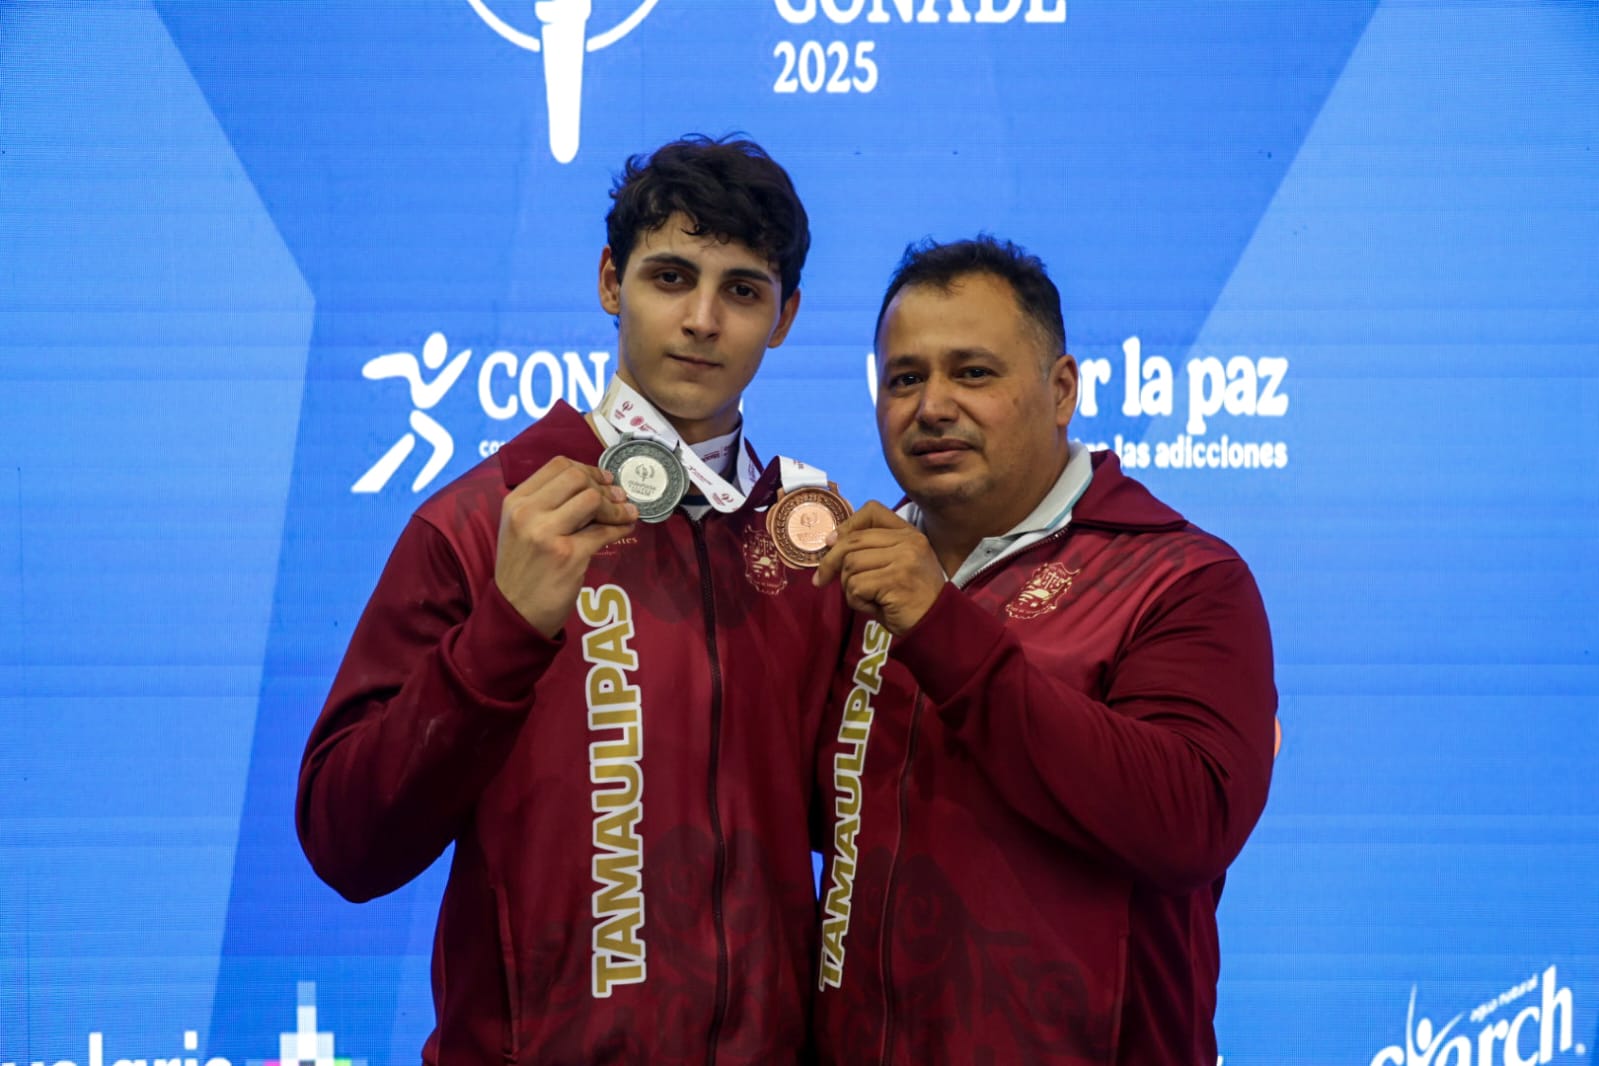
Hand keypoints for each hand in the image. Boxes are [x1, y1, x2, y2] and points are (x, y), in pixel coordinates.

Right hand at [495, 457, 637, 636]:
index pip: (558, 466)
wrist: (514, 612)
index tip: (603, 479)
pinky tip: (626, 528)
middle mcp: (528, 512)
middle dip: (603, 486)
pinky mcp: (568, 555)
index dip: (587, 469)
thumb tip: (593, 485)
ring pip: (592, 500)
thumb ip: (547, 505)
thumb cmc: (522, 568)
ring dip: (616, 506)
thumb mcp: (521, 528)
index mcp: (516, 501)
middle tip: (618, 496)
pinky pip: (604, 532)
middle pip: (577, 478)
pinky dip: (621, 527)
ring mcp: (547, 534)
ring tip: (626, 512)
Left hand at [813, 501, 945, 635]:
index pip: (872, 511)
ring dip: (849, 587)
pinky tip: (874, 607)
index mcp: (909, 533)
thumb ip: (871, 550)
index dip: (847, 525)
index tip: (831, 542)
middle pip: (853, 541)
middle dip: (830, 562)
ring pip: (850, 565)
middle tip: (821, 579)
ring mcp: (903, 559)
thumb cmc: (910, 598)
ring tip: (867, 598)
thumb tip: (830, 541)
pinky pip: (856, 587)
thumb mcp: (895, 565)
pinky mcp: (895, 580)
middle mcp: (908, 541)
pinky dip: (857, 602)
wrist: (936, 624)